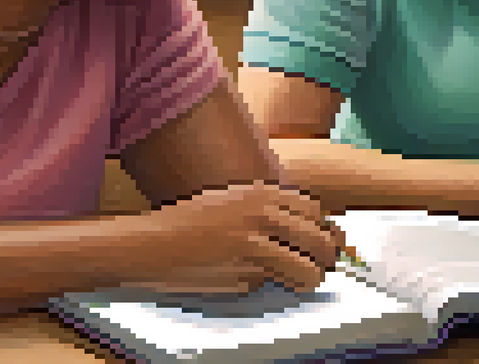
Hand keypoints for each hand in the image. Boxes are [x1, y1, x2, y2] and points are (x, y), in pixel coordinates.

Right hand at [113, 182, 344, 295]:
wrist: (153, 244)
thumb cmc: (188, 220)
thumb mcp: (231, 198)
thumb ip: (265, 206)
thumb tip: (304, 222)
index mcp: (260, 194)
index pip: (313, 211)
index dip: (320, 227)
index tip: (318, 238)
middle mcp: (262, 218)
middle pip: (319, 240)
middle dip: (325, 256)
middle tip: (321, 264)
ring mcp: (254, 249)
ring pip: (306, 270)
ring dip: (309, 278)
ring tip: (302, 280)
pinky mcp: (244, 277)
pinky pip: (270, 283)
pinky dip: (267, 285)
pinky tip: (253, 279)